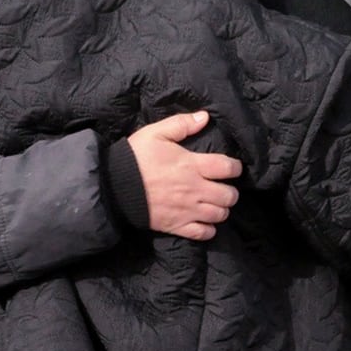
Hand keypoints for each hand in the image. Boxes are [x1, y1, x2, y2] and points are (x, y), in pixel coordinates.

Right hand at [127, 111, 241, 240]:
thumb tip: (205, 117)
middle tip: (224, 187)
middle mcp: (195, 190)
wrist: (115, 188)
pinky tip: (205, 222)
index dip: (236, 168)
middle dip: (231, 192)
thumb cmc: (136, 158)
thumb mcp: (156, 133)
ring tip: (216, 203)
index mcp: (192, 165)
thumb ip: (182, 124)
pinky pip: (203, 233)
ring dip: (222, 209)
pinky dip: (209, 229)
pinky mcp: (177, 226)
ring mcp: (187, 210)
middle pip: (229, 196)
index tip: (233, 167)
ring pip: (220, 215)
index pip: (228, 168)